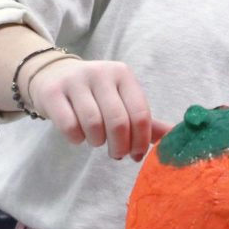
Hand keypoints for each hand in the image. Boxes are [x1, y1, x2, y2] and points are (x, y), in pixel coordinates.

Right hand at [26, 56, 171, 160]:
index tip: (136, 155)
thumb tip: (176, 135)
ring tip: (97, 141)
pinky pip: (69, 126)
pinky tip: (78, 136)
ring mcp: (75, 81)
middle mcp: (101, 73)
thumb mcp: (121, 99)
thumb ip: (146, 119)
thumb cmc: (95, 94)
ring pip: (93, 125)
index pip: (140, 113)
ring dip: (97, 142)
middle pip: (118, 122)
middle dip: (120, 146)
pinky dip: (77, 139)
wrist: (52, 74)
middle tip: (117, 154)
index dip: (141, 140)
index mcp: (124, 75)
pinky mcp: (52, 92)